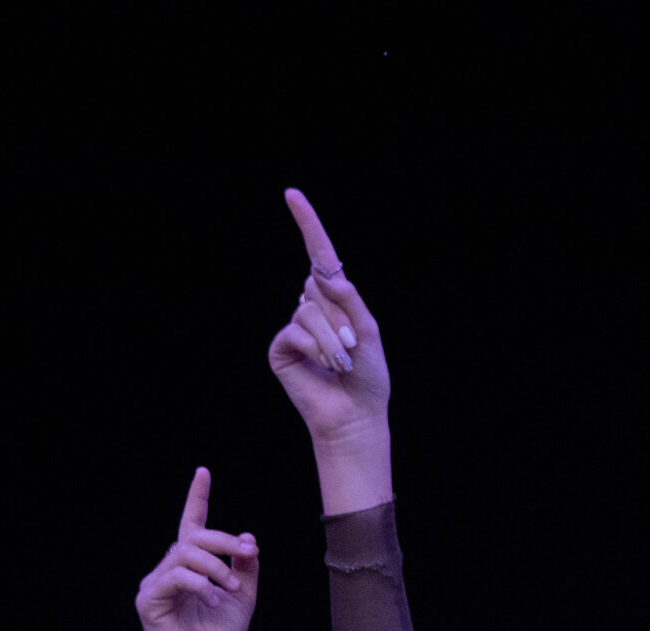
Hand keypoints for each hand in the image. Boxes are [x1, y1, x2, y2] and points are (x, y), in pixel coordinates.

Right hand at [139, 467, 260, 630]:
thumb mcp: (243, 598)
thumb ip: (245, 568)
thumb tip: (249, 538)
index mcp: (191, 567)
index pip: (192, 525)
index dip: (197, 498)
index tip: (203, 472)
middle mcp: (169, 569)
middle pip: (194, 537)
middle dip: (225, 541)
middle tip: (248, 554)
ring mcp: (155, 583)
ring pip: (186, 554)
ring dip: (216, 567)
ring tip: (230, 589)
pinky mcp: (148, 599)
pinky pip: (176, 576)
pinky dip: (200, 585)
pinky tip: (212, 601)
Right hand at [268, 189, 392, 441]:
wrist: (356, 416)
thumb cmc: (368, 377)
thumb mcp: (368, 331)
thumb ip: (348, 299)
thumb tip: (319, 273)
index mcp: (335, 300)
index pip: (320, 257)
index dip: (307, 225)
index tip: (292, 194)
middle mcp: (311, 308)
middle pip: (319, 288)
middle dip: (342, 318)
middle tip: (353, 350)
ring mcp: (294, 327)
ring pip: (308, 311)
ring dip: (333, 340)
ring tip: (343, 364)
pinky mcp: (281, 347)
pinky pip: (296, 332)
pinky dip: (317, 349)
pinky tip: (325, 368)